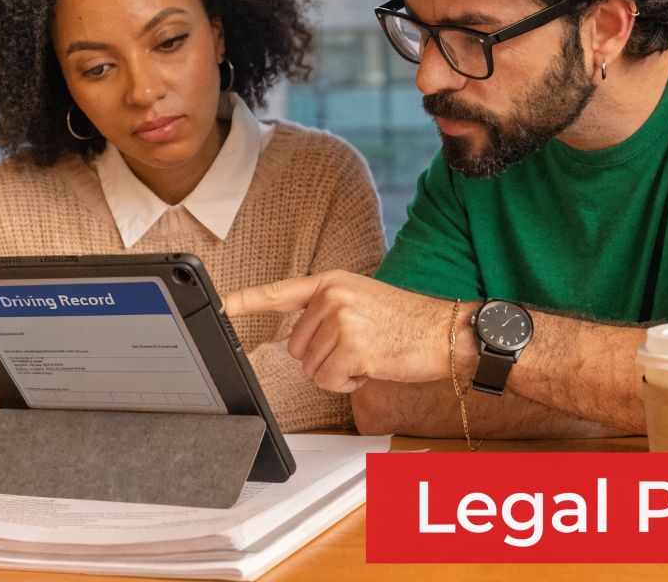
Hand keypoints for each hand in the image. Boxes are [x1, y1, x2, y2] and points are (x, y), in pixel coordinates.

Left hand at [223, 271, 460, 392]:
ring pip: (311, 368)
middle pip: (296, 347)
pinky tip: (372, 367)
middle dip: (323, 357)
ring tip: (370, 354)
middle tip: (360, 347)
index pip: (279, 292)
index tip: (218, 304)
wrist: (449, 331)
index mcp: (332, 282)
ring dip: (338, 372)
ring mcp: (342, 321)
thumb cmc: (410, 322)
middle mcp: (333, 297)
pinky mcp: (352, 347)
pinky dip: (348, 384)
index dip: (244, 301)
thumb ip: (328, 312)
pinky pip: (329, 381)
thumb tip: (299, 342)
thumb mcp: (364, 301)